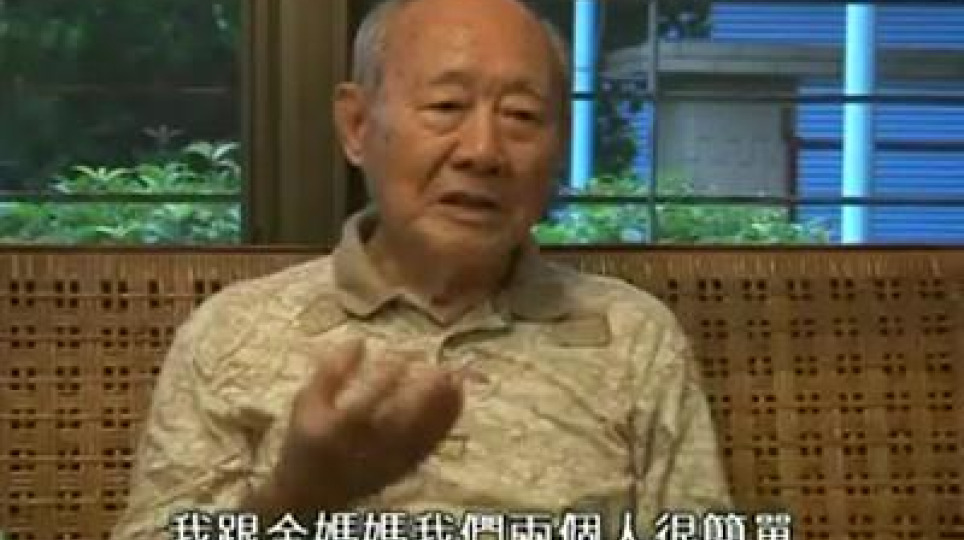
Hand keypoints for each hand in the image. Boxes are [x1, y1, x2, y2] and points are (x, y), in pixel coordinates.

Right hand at [270, 339, 463, 509]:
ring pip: (422, 434)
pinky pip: (432, 444)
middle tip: (440, 368)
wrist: (311, 494)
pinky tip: (457, 396)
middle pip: (401, 422)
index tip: (401, 358)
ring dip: (442, 405)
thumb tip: (359, 340)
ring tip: (456, 377)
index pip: (366, 403)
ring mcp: (389, 462)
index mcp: (338, 431)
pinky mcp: (405, 468)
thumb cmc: (308, 439)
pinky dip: (448, 420)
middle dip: (424, 394)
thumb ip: (331, 371)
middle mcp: (367, 449)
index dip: (386, 380)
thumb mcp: (307, 402)